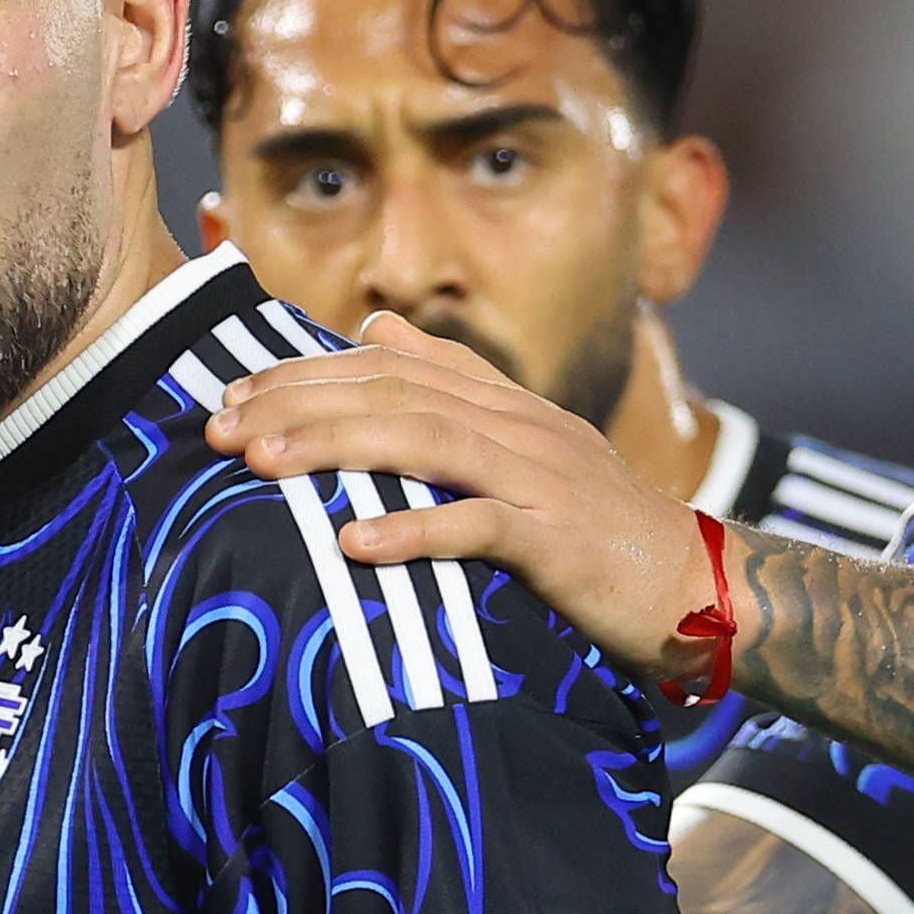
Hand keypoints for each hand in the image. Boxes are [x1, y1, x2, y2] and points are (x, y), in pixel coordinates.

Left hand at [207, 319, 701, 661]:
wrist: (694, 584)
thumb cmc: (595, 528)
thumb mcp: (521, 443)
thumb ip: (454, 383)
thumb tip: (377, 329)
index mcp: (501, 403)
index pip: (386, 368)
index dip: (304, 373)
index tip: (233, 395)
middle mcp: (515, 425)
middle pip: (391, 393)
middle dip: (297, 404)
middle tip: (218, 426)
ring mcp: (538, 478)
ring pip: (423, 442)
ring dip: (334, 448)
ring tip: (261, 464)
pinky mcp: (557, 540)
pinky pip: (477, 528)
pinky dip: (414, 530)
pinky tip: (353, 541)